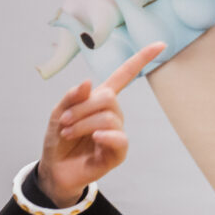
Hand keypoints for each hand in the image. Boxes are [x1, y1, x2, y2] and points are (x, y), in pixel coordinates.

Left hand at [37, 41, 155, 206]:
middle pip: (108, 98)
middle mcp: (112, 114)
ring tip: (67, 133)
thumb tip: (89, 82)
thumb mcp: (58, 113)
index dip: (141, 59)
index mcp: (100, 99)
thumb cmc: (58, 140)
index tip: (161, 45)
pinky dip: (106, 136)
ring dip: (83, 124)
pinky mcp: (117, 152)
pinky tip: (95, 139)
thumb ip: (72, 97)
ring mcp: (116, 133)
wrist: (54, 169)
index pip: (124, 75)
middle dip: (82, 108)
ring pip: (108, 118)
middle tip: (64, 121)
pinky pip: (119, 139)